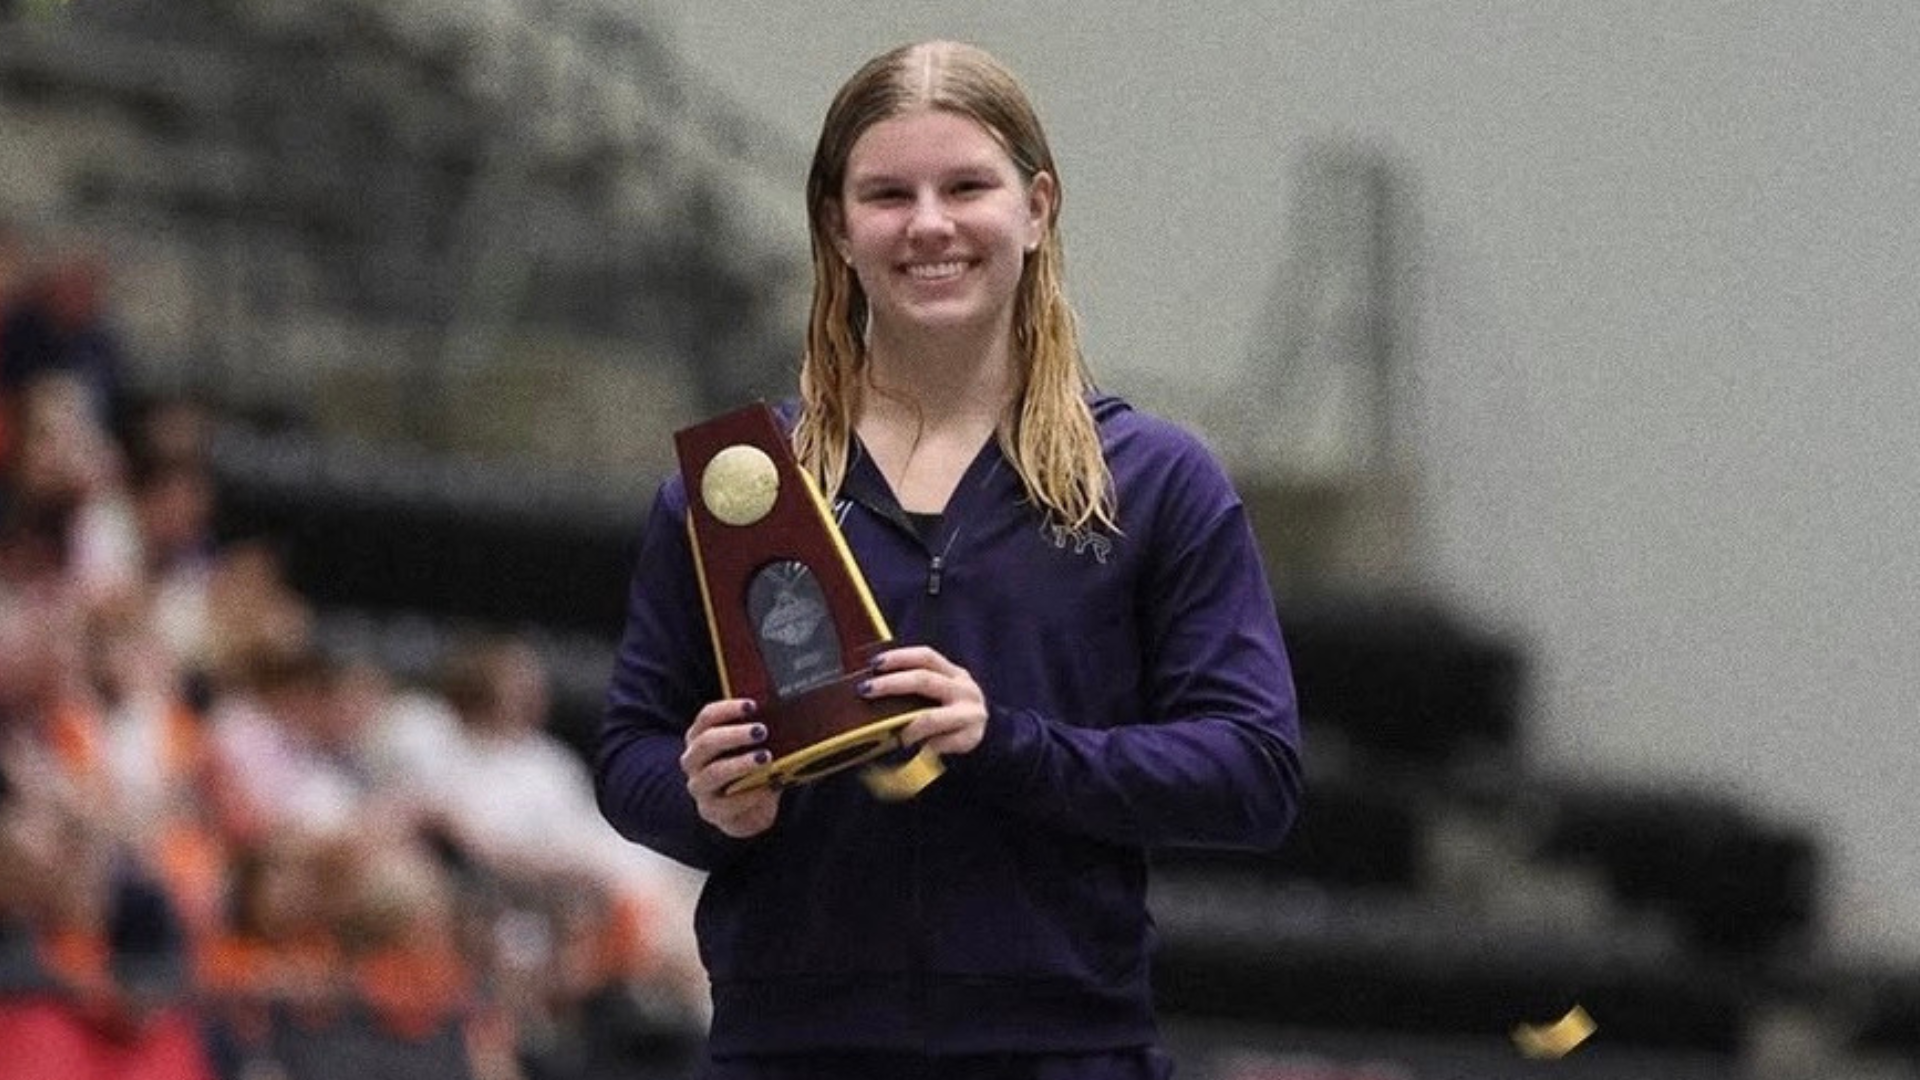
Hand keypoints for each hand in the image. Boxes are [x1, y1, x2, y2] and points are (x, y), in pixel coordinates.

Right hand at [680, 699, 779, 837]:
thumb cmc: (751, 771)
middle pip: (707, 742)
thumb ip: (759, 734)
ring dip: (741, 763)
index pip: (707, 717)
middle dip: (735, 735)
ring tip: (766, 758)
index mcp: (700, 737)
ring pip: (714, 772)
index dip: (727, 709)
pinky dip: (751, 793)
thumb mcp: (753, 749)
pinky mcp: (710, 810)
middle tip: (761, 731)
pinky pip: (728, 802)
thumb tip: (784, 714)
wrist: (750, 810)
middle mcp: (693, 760)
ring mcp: (699, 786)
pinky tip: (769, 786)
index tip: (752, 705)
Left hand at [865, 646, 986, 756]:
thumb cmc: (950, 712)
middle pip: (925, 680)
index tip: (874, 663)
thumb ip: (916, 688)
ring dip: (908, 727)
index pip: (926, 657)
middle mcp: (965, 689)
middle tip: (865, 690)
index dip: (900, 657)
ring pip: (931, 717)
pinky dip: (925, 747)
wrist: (985, 737)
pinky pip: (940, 743)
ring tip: (896, 737)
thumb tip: (870, 687)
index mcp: (954, 673)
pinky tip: (917, 750)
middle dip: (891, 684)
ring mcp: (970, 713)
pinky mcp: (971, 737)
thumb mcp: (940, 693)